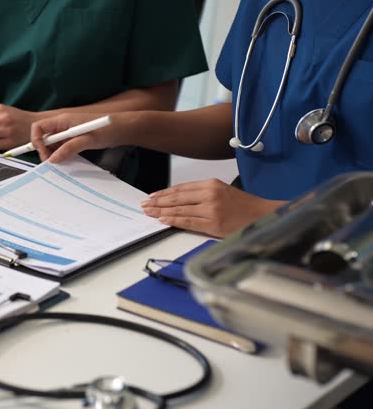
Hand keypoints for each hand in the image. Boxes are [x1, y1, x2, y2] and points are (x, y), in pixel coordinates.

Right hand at [31, 112, 135, 162]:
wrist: (123, 129)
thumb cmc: (107, 129)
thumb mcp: (87, 140)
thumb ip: (68, 148)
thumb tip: (53, 159)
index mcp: (62, 120)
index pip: (39, 127)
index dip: (36, 140)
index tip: (44, 154)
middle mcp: (63, 124)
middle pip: (44, 137)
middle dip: (44, 150)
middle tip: (52, 162)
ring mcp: (68, 131)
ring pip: (52, 143)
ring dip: (53, 153)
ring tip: (60, 162)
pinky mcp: (74, 138)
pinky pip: (62, 146)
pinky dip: (62, 154)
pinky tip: (67, 159)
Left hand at [141, 179, 284, 237]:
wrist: (263, 215)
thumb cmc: (242, 205)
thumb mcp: (221, 191)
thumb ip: (201, 193)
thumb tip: (176, 199)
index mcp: (211, 184)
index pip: (181, 188)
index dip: (164, 193)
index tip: (151, 196)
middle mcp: (209, 194)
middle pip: (177, 198)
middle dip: (158, 202)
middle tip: (144, 205)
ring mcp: (211, 209)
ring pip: (180, 210)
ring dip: (162, 212)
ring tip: (149, 213)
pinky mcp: (213, 224)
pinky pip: (188, 222)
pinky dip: (174, 221)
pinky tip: (164, 220)